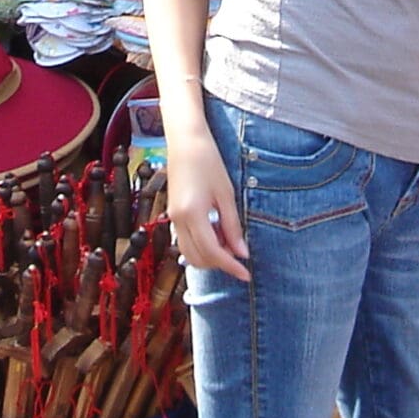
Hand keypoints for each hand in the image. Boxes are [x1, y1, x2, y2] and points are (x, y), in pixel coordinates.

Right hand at [166, 132, 250, 280]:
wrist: (186, 142)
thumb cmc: (209, 162)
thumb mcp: (226, 194)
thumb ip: (232, 226)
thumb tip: (241, 253)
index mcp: (193, 214)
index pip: (213, 252)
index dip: (231, 266)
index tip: (246, 274)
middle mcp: (178, 220)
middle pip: (198, 258)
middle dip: (219, 263)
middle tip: (239, 255)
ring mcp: (172, 218)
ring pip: (189, 253)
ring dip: (209, 256)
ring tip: (229, 242)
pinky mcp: (172, 215)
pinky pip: (185, 241)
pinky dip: (201, 246)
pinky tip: (216, 234)